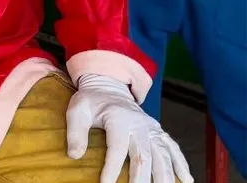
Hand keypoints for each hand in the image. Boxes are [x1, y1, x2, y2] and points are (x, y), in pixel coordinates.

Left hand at [66, 73, 193, 182]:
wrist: (109, 87)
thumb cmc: (91, 102)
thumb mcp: (77, 110)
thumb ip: (75, 131)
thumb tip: (74, 155)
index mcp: (119, 118)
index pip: (116, 148)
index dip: (112, 169)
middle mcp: (140, 124)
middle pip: (144, 156)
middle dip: (141, 179)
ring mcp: (153, 129)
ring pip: (163, 156)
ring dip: (165, 177)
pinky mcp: (159, 132)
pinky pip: (174, 149)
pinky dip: (181, 165)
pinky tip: (186, 180)